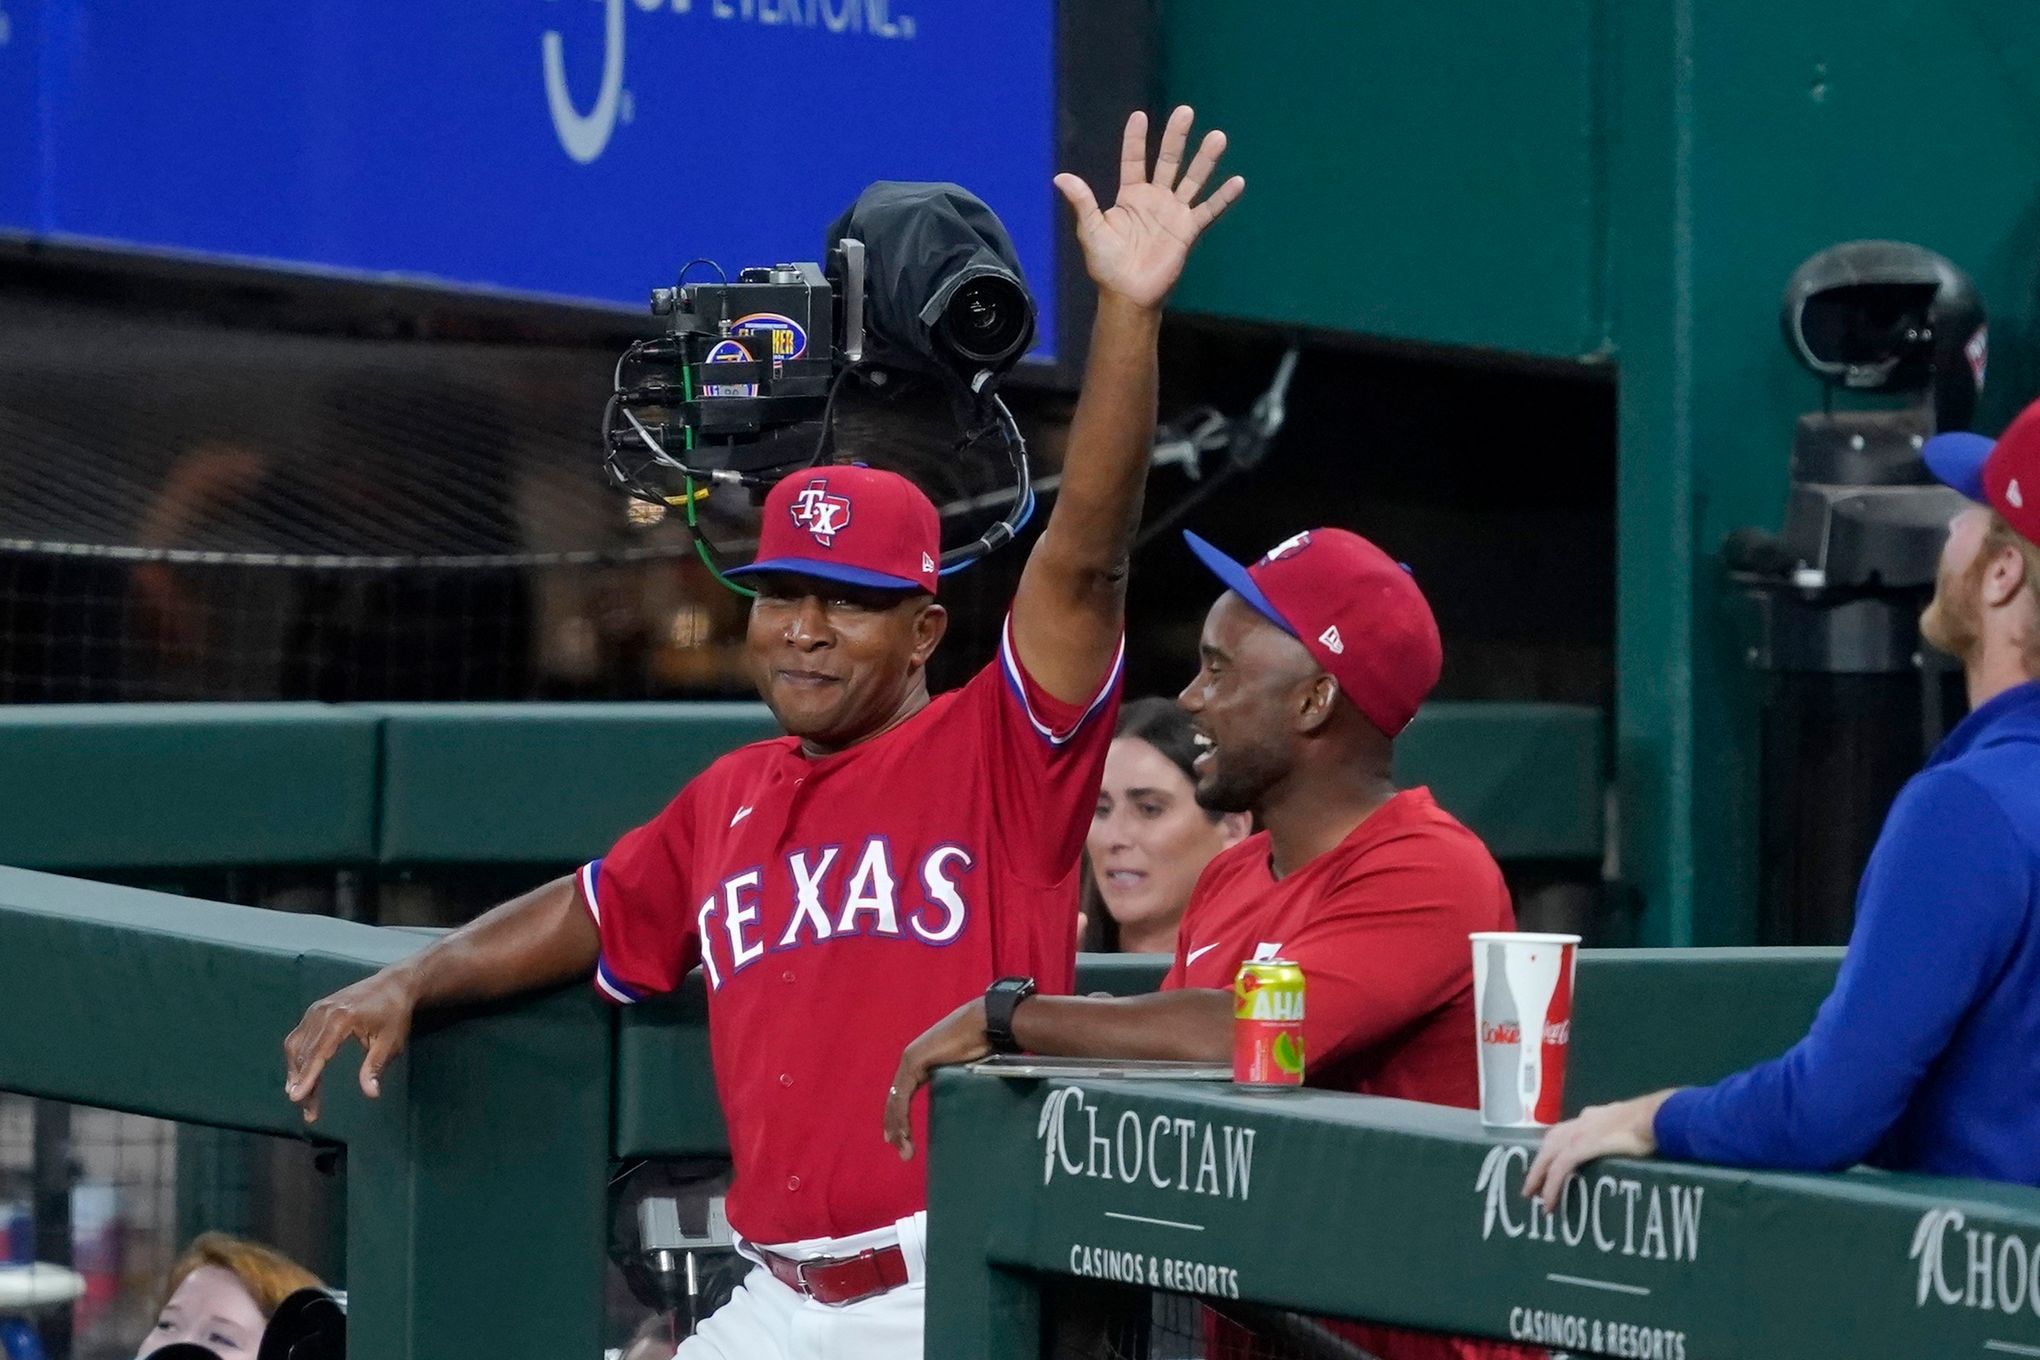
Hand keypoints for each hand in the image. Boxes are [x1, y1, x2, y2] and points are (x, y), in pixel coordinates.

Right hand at [282, 967, 420, 1122]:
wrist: (393, 984)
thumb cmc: (395, 1013)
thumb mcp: (391, 1041)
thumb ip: (375, 1067)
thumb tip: (371, 1093)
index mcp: (341, 1019)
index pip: (318, 1053)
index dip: (307, 1077)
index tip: (296, 1098)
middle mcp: (322, 1012)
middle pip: (305, 1053)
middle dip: (303, 1083)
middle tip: (308, 1110)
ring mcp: (316, 1009)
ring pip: (296, 1045)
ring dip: (296, 1072)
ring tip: (303, 1097)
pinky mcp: (315, 1010)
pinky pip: (299, 1036)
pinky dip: (298, 1057)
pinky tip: (301, 1075)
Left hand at [883, 997, 992, 1161]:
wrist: (987, 1024)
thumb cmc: (985, 1044)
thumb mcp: (967, 1071)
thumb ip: (958, 1084)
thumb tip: (967, 1104)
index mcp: (923, 1061)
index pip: (904, 1093)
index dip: (900, 1116)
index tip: (902, 1138)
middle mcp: (912, 1060)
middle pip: (896, 1099)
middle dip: (897, 1127)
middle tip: (902, 1151)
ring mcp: (911, 1060)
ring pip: (896, 1100)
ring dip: (898, 1127)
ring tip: (904, 1151)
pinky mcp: (914, 1063)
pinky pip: (901, 1096)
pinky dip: (900, 1116)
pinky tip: (903, 1133)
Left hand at [1056, 106, 1244, 309]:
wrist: (1128, 294)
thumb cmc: (1106, 263)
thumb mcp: (1091, 230)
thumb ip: (1083, 202)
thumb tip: (1060, 177)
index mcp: (1130, 195)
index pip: (1134, 160)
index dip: (1136, 139)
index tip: (1139, 116)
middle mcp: (1155, 198)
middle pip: (1169, 160)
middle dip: (1176, 137)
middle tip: (1185, 111)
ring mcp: (1174, 212)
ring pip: (1193, 179)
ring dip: (1205, 159)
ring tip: (1218, 137)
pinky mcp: (1188, 230)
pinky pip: (1209, 210)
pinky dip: (1223, 197)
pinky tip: (1237, 181)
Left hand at [1522, 1091, 1674, 1210]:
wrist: (1658, 1115)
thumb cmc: (1654, 1121)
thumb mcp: (1634, 1125)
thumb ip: (1624, 1134)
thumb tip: (1632, 1147)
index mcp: (1593, 1117)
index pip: (1565, 1132)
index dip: (1553, 1149)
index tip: (1548, 1165)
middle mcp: (1581, 1122)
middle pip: (1550, 1143)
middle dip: (1539, 1165)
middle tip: (1531, 1186)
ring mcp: (1579, 1133)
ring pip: (1549, 1155)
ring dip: (1539, 1176)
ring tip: (1533, 1196)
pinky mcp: (1582, 1146)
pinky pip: (1560, 1168)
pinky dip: (1551, 1185)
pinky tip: (1548, 1201)